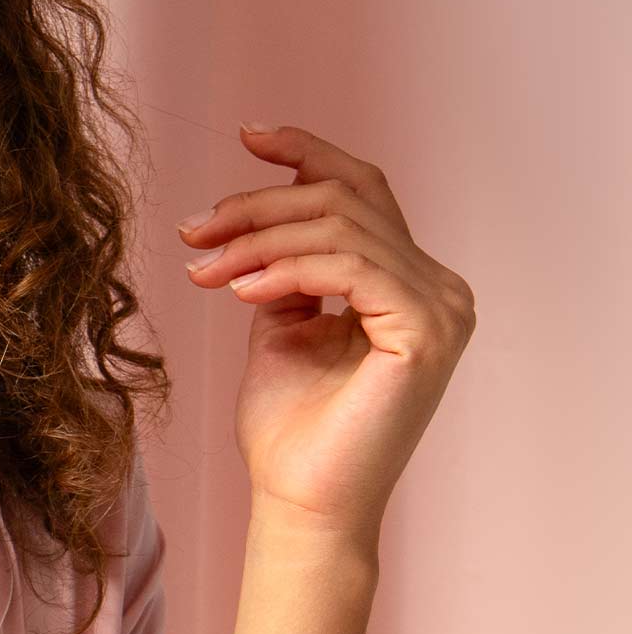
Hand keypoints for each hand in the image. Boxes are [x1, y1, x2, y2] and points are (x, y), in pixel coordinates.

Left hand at [177, 122, 476, 553]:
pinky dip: (285, 267)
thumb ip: (285, 263)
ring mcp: (442, 309)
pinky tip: (241, 290)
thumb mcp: (281, 318)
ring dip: (257, 238)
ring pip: (338, 226)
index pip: (363, 188)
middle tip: (192, 231)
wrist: (298, 498)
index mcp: (409, 279)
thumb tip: (257, 210)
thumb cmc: (289, 422)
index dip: (307, 150)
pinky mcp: (426, 332)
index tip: (246, 136)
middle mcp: (438, 287)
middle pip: (342, 198)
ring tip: (204, 269)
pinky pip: (348, 266)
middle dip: (255, 205)